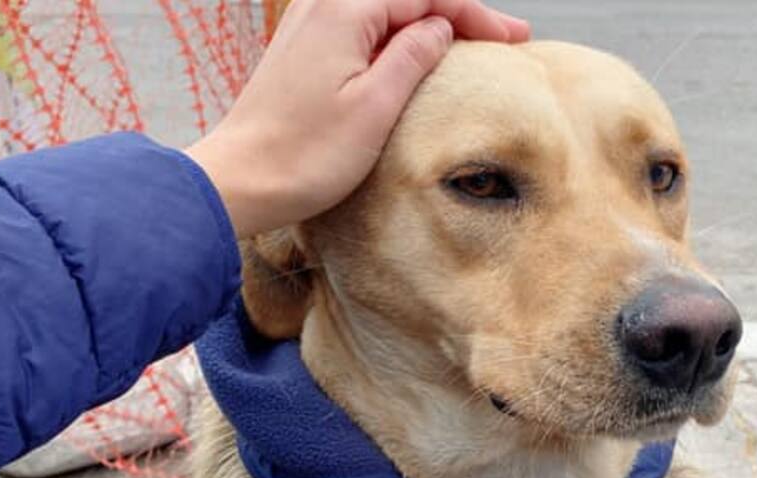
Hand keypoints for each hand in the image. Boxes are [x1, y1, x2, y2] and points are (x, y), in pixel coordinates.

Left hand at [185, 0, 528, 237]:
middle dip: (457, 12)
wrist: (241, 180)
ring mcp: (308, 23)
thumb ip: (412, 57)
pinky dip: (399, 34)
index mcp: (343, 10)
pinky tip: (420, 53)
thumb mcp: (376, 107)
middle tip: (505, 37)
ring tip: (470, 42)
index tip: (515, 39)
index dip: (475, 14)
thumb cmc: (305, 154)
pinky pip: (362, 25)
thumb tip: (439, 28)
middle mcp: (321, 3)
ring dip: (430, 21)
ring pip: (385, 8)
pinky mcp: (302, 46)